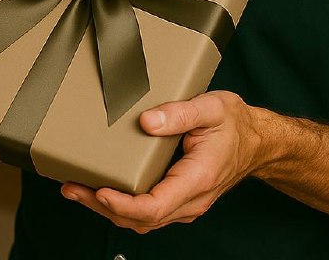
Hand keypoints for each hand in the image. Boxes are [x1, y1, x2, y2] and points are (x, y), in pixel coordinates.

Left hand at [61, 91, 262, 232]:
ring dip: (107, 208)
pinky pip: (147, 210)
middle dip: (102, 206)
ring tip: (75, 189)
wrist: (257, 141)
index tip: (98, 191)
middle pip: (141, 218)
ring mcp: (184, 202)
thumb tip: (146, 122)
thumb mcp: (212, 108)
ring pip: (142, 219)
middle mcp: (189, 199)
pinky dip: (121, 204)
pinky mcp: (178, 197)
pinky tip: (100, 189)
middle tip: (71, 188)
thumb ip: (180, 113)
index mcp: (196, 179)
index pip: (154, 206)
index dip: (122, 204)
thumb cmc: (235, 125)